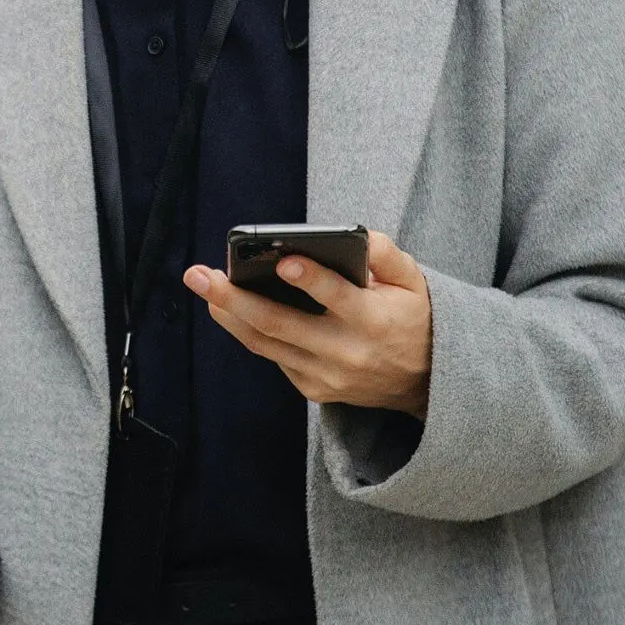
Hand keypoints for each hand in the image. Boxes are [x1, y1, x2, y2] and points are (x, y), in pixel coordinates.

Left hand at [183, 230, 433, 417]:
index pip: (338, 299)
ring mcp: (327, 376)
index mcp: (375, 321)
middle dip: (234, 297)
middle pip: (280, 324)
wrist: (425, 382)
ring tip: (203, 287)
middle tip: (198, 274)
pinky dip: (251, 331)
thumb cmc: (412, 317)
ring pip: (266, 344)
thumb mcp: (414, 281)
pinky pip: (275, 357)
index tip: (285, 261)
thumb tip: (354, 234)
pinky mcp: (314, 389)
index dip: (312, 280)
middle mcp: (347, 353)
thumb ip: (386, 254)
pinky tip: (231, 309)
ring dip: (229, 315)